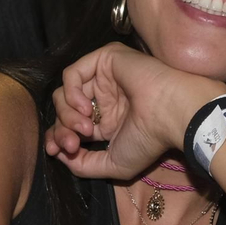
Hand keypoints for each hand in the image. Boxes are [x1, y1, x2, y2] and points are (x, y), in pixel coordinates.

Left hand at [42, 42, 224, 180]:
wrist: (170, 115)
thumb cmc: (149, 140)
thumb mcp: (113, 164)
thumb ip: (83, 165)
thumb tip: (60, 155)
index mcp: (107, 118)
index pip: (70, 124)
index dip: (58, 137)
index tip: (55, 152)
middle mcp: (104, 96)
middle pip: (64, 109)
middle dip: (61, 129)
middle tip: (72, 145)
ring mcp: (104, 76)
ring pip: (66, 92)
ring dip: (67, 114)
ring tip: (84, 128)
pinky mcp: (106, 59)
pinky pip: (72, 74)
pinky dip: (72, 93)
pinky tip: (86, 108)